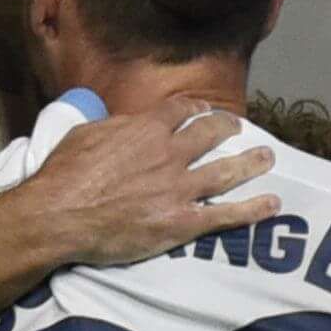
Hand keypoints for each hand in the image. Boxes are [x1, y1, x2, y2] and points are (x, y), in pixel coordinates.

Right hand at [13, 107, 278, 268]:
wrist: (59, 215)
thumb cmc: (63, 175)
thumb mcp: (84, 135)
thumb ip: (113, 127)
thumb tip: (123, 123)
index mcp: (146, 129)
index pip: (181, 111)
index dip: (195, 109)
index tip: (201, 111)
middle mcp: (170, 154)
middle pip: (210, 134)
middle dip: (227, 128)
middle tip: (237, 129)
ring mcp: (179, 188)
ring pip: (226, 171)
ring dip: (251, 163)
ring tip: (267, 157)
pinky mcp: (182, 221)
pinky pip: (225, 214)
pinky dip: (252, 209)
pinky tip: (271, 203)